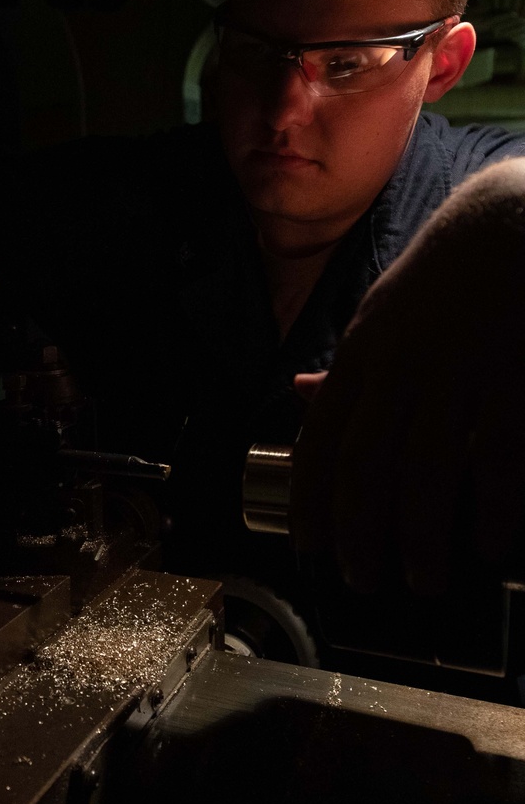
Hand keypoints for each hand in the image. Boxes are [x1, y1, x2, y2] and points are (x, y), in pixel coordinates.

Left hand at [292, 159, 524, 596]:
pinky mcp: (513, 380)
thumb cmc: (445, 277)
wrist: (511, 223)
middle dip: (359, 533)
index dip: (312, 500)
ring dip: (421, 537)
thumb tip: (300, 398)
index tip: (310, 547)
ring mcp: (460, 373)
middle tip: (363, 579)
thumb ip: (348, 367)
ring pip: (427, 472)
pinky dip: (492, 508)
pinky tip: (489, 543)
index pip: (323, 439)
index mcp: (364, 353)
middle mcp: (403, 367)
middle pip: (368, 466)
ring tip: (421, 579)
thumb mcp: (381, 314)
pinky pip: (496, 457)